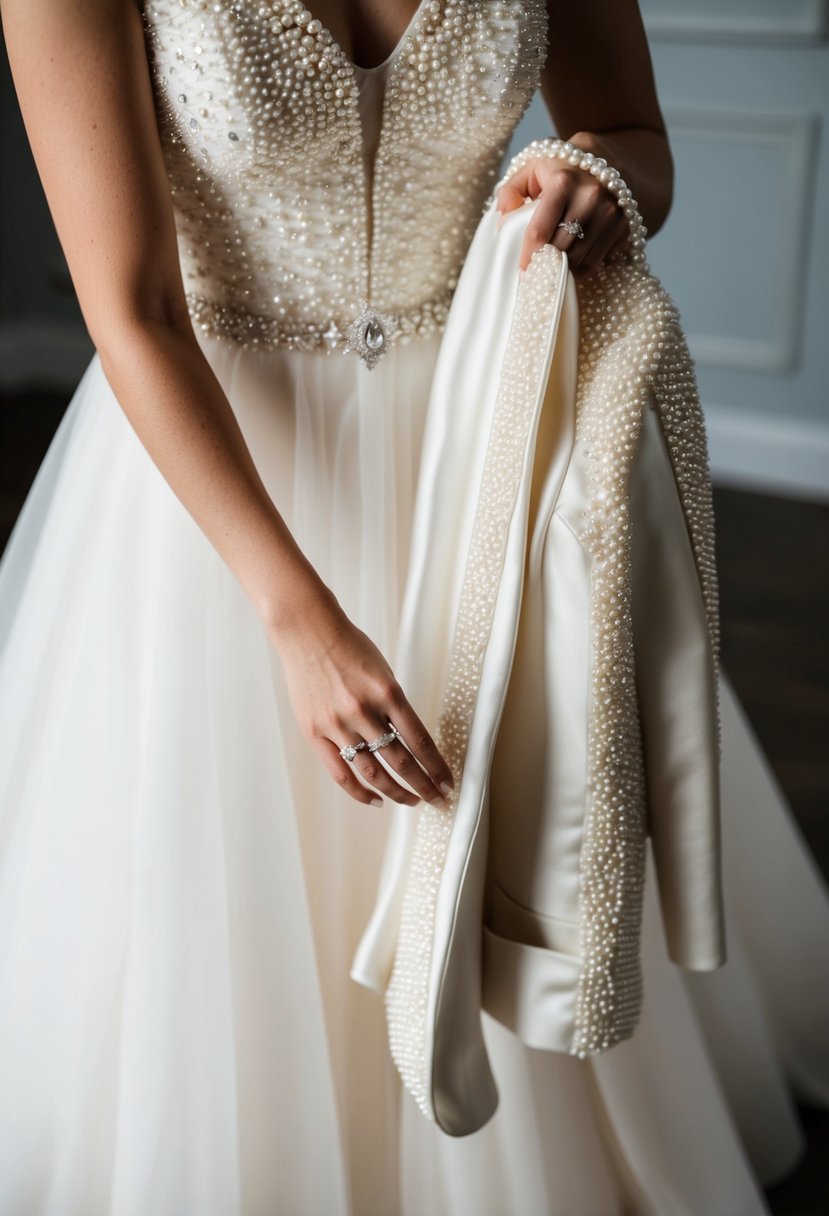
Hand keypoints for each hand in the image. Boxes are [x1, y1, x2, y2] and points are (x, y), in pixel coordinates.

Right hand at [270, 584, 453, 810]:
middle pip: (401, 762)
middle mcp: (364, 711)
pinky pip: (340, 773)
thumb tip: (410, 742)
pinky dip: (360, 791)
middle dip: (424, 786)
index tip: (448, 785)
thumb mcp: (383, 672)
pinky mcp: (315, 733)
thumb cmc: (349, 648)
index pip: (420, 741)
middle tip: (437, 801)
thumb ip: (394, 706)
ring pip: (373, 772)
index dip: (437, 768)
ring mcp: (338, 724)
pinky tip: (375, 800)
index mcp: (388, 693)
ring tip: (411, 800)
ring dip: (396, 792)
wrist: (308, 632)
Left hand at [495, 144, 629, 276]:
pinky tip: (570, 263)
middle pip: (560, 249)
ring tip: (551, 269)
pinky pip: (596, 261)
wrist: (611, 160)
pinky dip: (580, 268)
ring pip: (579, 259)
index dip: (528, 256)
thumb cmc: (564, 169)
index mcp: (563, 182)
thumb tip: (503, 218)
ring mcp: (610, 213)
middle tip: (534, 275)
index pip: (540, 230)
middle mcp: (590, 197)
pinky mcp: (624, 226)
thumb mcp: (533, 169)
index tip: (522, 272)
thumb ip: (511, 191)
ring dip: (562, 269)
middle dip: (544, 264)